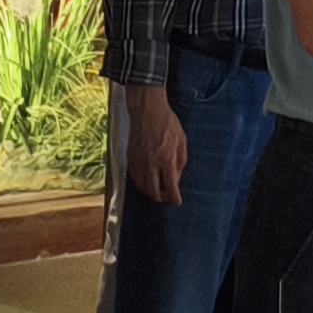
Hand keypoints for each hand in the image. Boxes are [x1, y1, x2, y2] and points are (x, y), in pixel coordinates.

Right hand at [125, 81, 189, 205]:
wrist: (147, 110)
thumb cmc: (168, 123)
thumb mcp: (182, 141)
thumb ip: (181, 161)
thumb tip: (177, 177)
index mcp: (167, 159)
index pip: (170, 186)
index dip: (174, 198)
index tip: (177, 202)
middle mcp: (151, 164)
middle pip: (154, 191)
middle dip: (162, 198)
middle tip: (167, 197)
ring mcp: (139, 162)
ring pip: (143, 187)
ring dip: (151, 192)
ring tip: (158, 190)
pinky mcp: (130, 158)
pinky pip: (135, 178)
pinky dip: (141, 183)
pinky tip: (147, 180)